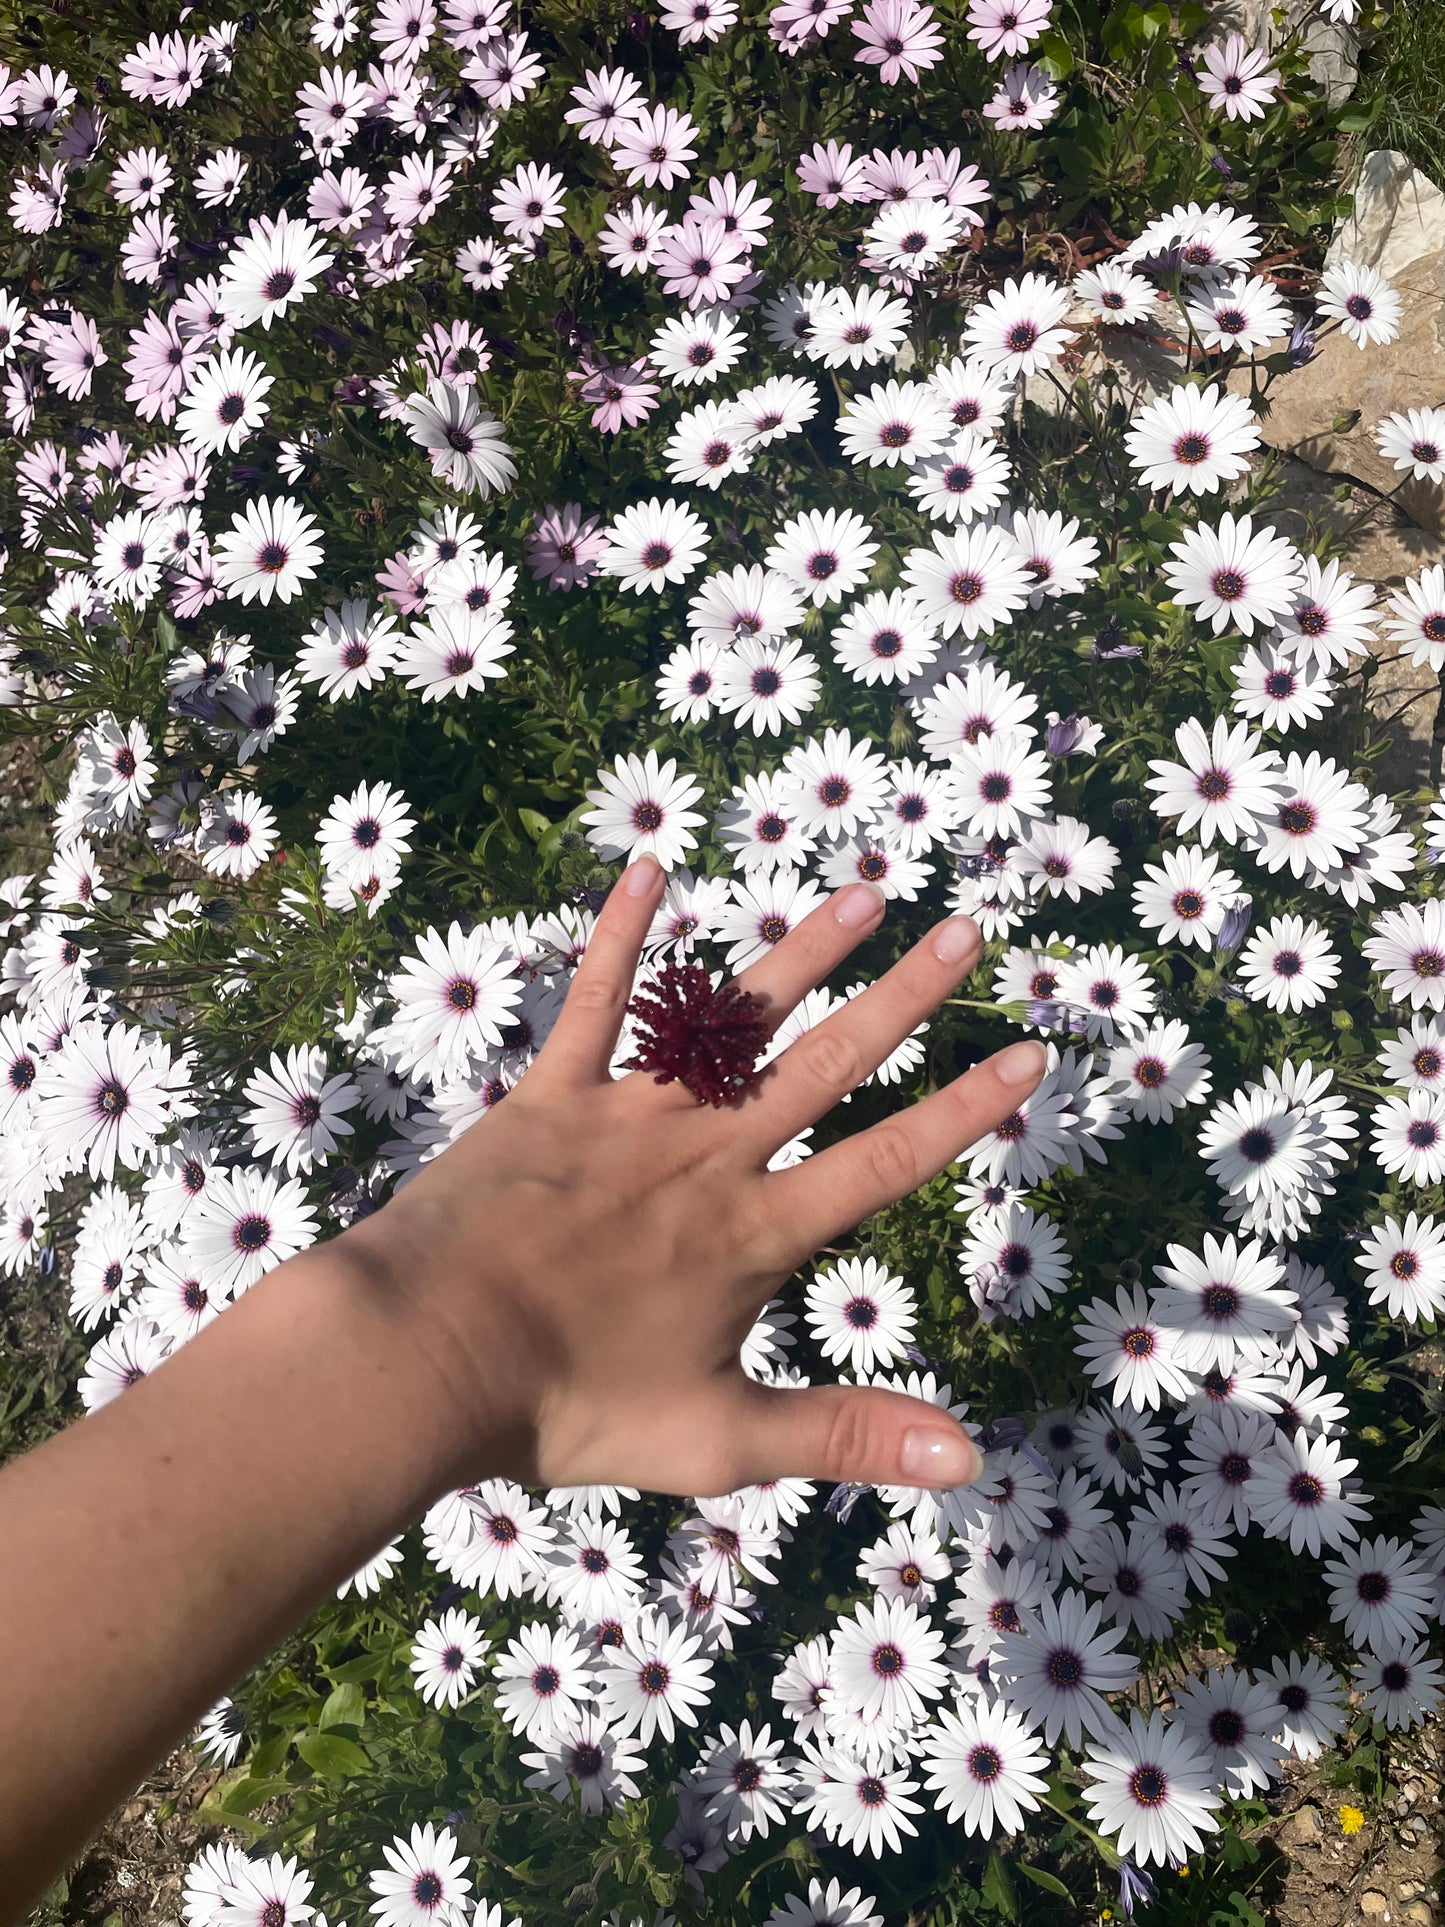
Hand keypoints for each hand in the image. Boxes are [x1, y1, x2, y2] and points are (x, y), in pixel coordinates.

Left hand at [345, 855, 1045, 1500]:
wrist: (423, 1355)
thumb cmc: (565, 1406)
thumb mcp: (717, 1440)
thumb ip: (843, 1435)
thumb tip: (968, 1460)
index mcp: (754, 1234)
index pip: (884, 1163)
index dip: (961, 1112)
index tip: (1026, 1054)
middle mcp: (707, 1156)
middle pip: (824, 1066)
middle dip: (902, 999)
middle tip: (965, 932)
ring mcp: (628, 1116)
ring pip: (732, 1021)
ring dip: (800, 954)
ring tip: (861, 893)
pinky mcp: (548, 1097)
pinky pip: (593, 1003)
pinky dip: (620, 937)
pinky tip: (649, 870)